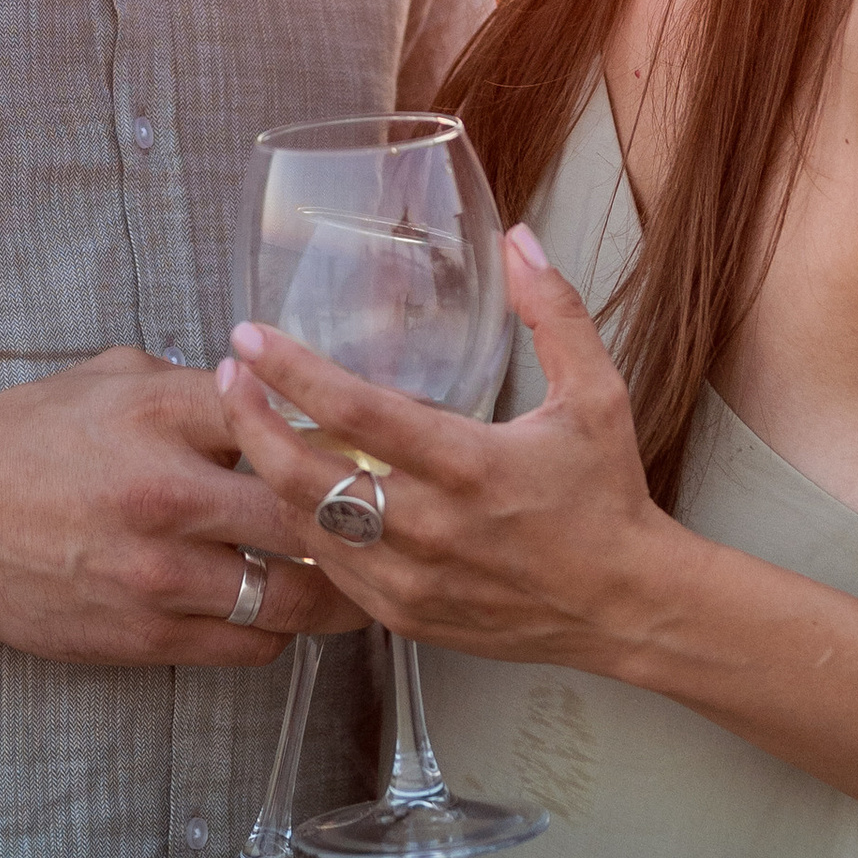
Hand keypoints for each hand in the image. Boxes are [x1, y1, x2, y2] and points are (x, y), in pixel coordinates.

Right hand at [0, 348, 369, 668]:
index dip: (345, 437)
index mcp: (162, 412)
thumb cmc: (29, 439)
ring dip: (333, 591)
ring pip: (293, 595)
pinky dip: (276, 630)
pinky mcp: (141, 636)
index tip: (378, 449)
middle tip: (390, 525)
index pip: (292, 421)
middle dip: (357, 524)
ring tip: (355, 580)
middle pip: (310, 515)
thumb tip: (275, 392)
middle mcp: (164, 493)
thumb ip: (197, 386)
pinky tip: (281, 611)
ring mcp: (154, 573)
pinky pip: (247, 645)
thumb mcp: (113, 378)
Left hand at [216, 230, 692, 671]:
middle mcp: (433, 529)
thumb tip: (519, 241)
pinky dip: (305, 530)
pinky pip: (331, 573)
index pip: (356, 413)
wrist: (627, 607)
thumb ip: (555, 312)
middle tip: (229, 377)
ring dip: (267, 475)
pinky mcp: (408, 617)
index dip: (292, 371)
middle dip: (251, 422)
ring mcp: (414, 581)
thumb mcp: (597, 394)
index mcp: (471, 467)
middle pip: (305, 477)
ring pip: (307, 528)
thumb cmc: (608, 498)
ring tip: (247, 425)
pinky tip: (293, 492)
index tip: (250, 337)